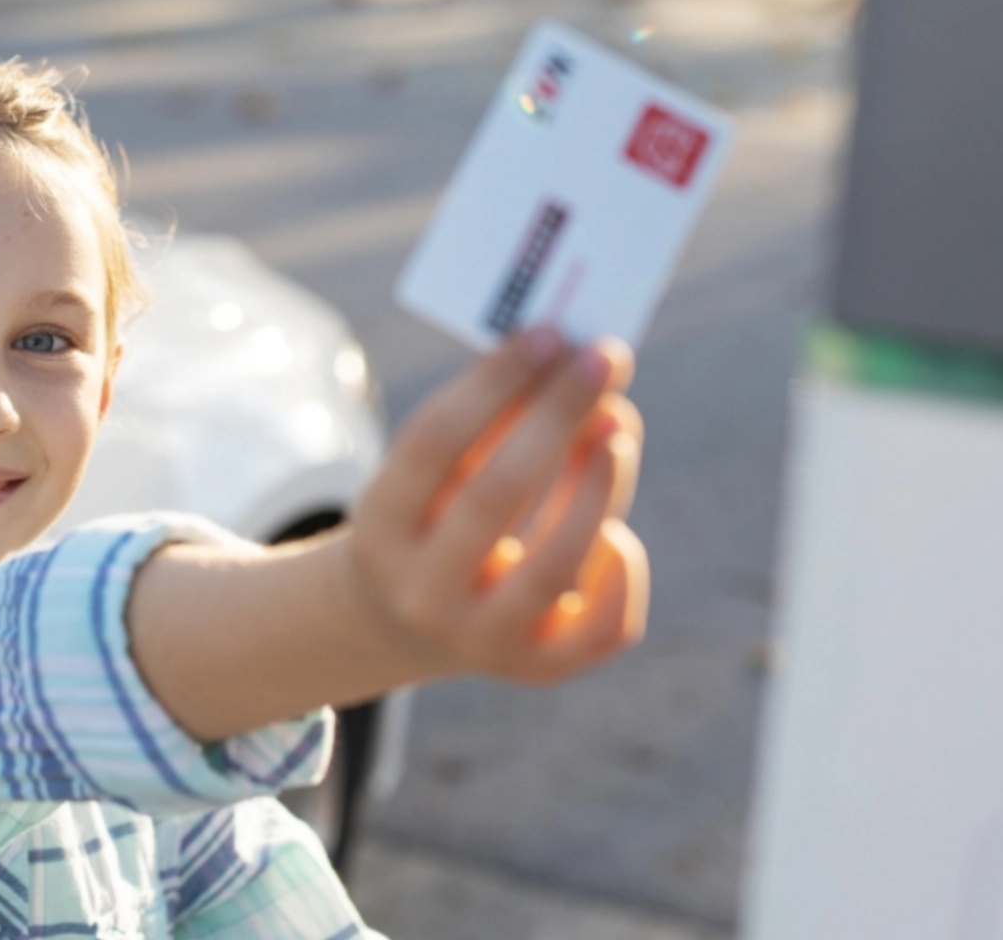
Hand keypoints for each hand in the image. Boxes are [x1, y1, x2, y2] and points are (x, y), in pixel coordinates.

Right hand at [342, 325, 649, 684]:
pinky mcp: (538, 669)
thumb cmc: (435, 514)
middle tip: (603, 355)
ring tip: (619, 423)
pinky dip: (620, 566)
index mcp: (381, 532)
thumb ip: (500, 421)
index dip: (494, 383)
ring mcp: (482, 642)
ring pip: (557, 565)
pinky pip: (603, 625)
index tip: (548, 332)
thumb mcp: (435, 471)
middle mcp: (424, 594)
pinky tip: (614, 527)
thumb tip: (592, 378)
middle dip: (557, 417)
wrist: (409, 620)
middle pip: (495, 497)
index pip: (433, 444)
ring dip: (598, 486)